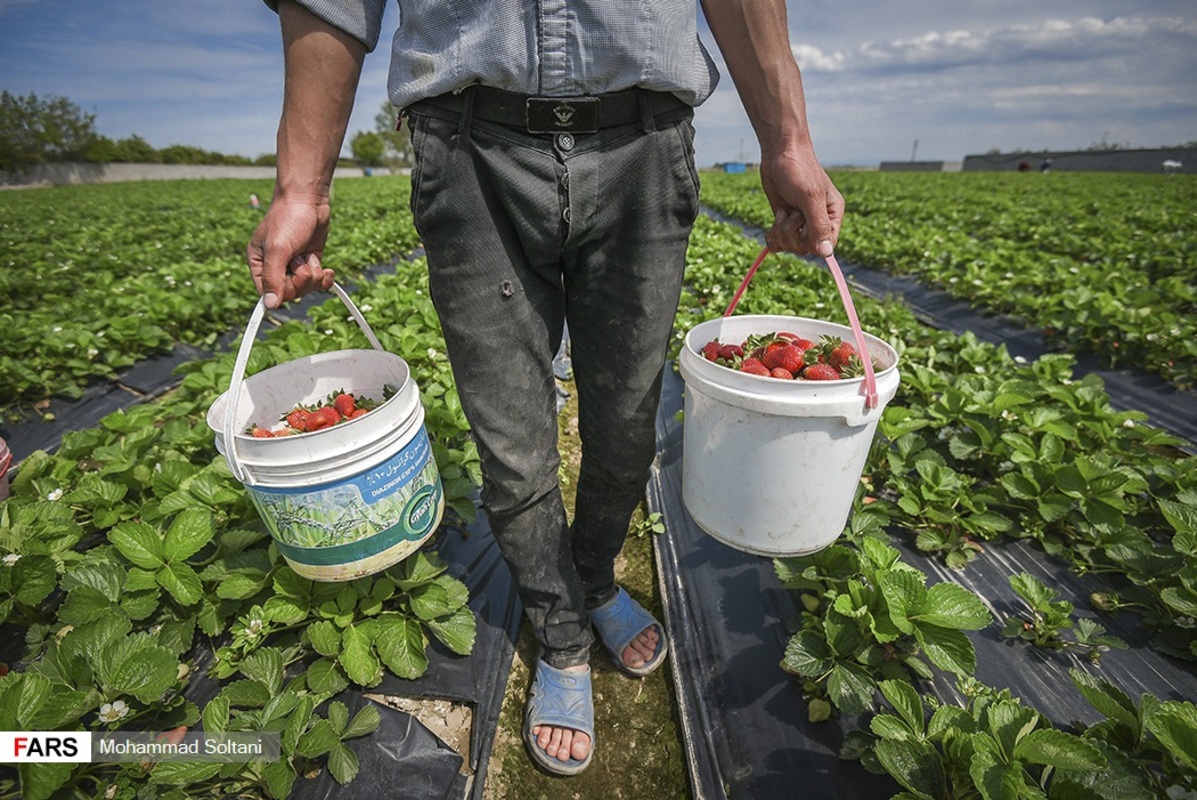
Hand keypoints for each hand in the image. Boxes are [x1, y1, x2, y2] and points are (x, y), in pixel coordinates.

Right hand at [245, 194, 335, 308]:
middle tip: (302, 261)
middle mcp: (275, 267)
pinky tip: (327, 270)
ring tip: (310, 256)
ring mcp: (294, 266)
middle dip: (301, 279)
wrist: (309, 200)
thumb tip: (269, 304)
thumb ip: (273, 277)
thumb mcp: (278, 250)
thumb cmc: (288, 219)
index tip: (293, 279)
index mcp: (259, 264)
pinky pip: (318, 282)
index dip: (283, 291)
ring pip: (306, 288)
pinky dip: (324, 277)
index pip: (268, 293)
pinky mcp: (310, 262)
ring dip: (313, 274)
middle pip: (290, 292)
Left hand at [759, 148, 843, 257]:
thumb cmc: (799, 170)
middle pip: (806, 248)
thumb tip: (827, 253)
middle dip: (793, 234)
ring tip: (783, 212)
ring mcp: (799, 221)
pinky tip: (774, 220)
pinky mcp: (784, 220)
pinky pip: (778, 242)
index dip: (812, 243)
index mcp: (832, 215)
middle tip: (791, 214)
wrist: (779, 153)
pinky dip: (772, 236)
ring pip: (790, 245)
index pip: (827, 245)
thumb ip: (819, 226)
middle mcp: (818, 220)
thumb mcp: (810, 198)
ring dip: (782, 232)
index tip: (802, 231)